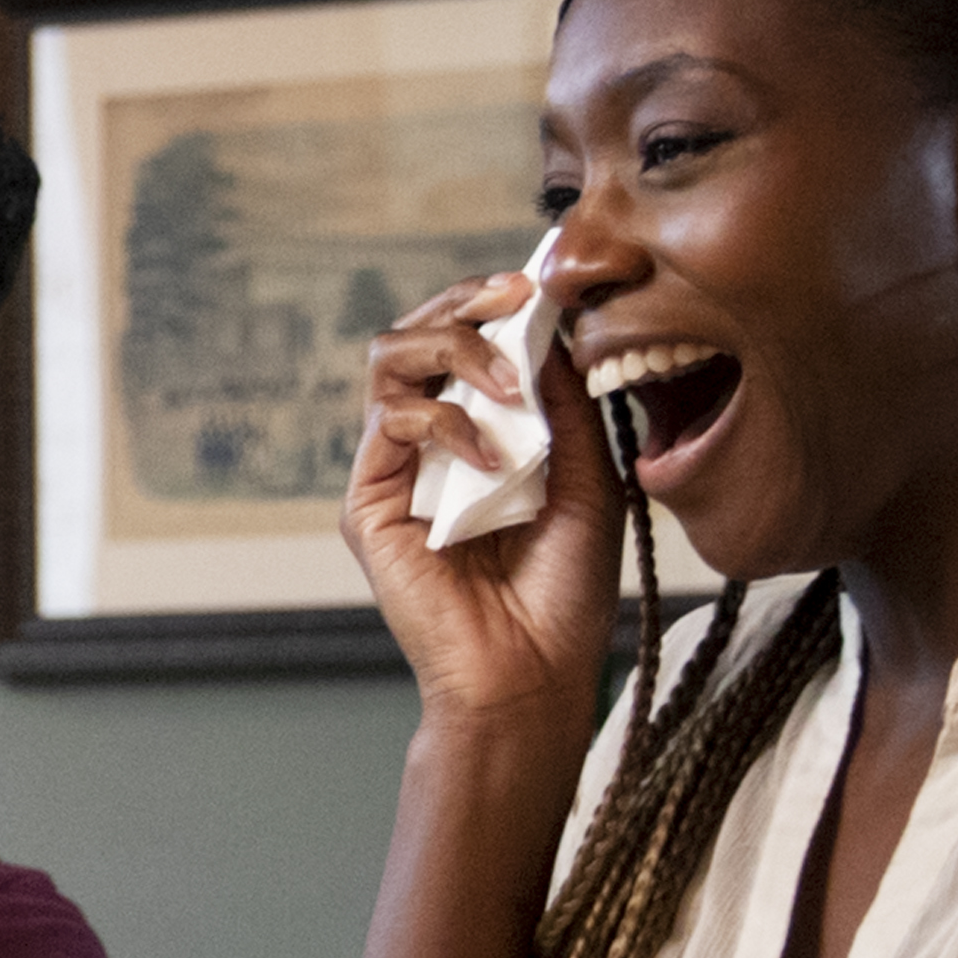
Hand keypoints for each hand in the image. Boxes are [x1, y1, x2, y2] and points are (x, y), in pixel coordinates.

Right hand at [336, 265, 620, 749]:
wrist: (535, 672)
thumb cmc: (565, 588)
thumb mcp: (588, 474)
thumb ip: (564, 401)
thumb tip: (548, 320)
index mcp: (478, 433)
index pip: (466, 340)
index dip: (494, 302)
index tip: (541, 284)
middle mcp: (428, 444)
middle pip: (416, 333)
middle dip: (466, 302)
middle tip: (517, 298)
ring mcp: (393, 471)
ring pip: (388, 360)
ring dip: (454, 350)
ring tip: (508, 383)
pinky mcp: (369, 504)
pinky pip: (389, 424)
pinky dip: (448, 424)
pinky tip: (495, 461)